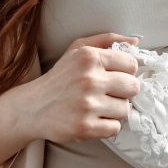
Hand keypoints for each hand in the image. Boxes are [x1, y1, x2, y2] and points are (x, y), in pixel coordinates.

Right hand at [18, 32, 141, 143]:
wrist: (32, 107)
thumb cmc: (60, 77)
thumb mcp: (78, 50)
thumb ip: (106, 40)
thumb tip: (135, 42)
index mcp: (89, 57)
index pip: (131, 64)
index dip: (126, 72)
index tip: (115, 76)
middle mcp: (89, 79)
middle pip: (133, 87)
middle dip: (124, 91)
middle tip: (109, 93)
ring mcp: (87, 105)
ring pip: (125, 109)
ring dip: (115, 110)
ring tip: (98, 106)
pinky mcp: (85, 127)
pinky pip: (115, 128)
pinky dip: (107, 126)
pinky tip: (94, 119)